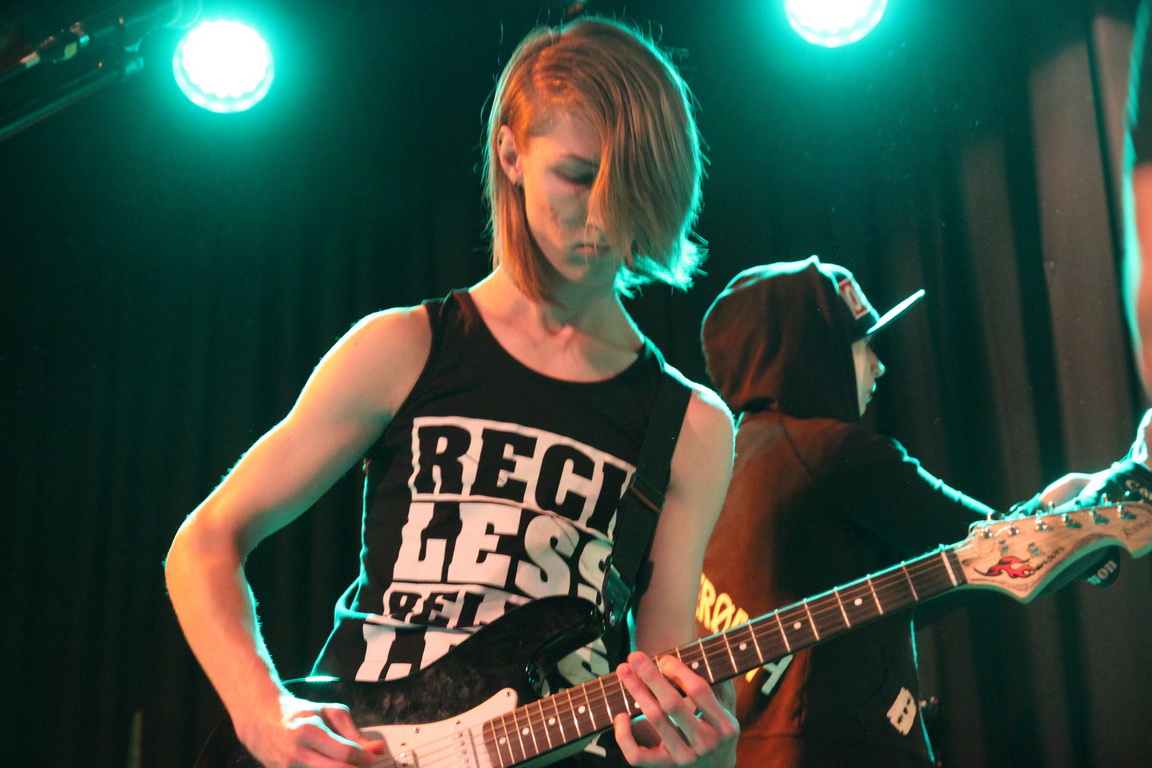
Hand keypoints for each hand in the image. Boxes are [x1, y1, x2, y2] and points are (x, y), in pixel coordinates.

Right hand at [236, 694, 385, 767]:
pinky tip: (328, 763)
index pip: (344, 753)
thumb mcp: (329, 713)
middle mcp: (296, 753)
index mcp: (309, 731)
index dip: (364, 758)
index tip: (372, 758)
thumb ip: (354, 733)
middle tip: (363, 764)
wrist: (260, 720)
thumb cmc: (299, 714)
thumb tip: (378, 749)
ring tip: (345, 762)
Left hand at [613, 651, 738, 767]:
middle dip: (650, 676)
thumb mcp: (729, 709)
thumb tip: (704, 649)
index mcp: (724, 725)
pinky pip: (637, 755)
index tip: (663, 659)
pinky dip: (624, 736)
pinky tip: (620, 716)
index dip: (678, 671)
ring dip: (636, 692)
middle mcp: (705, 742)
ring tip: (624, 671)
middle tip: (634, 656)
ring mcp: (684, 758)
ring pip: (655, 721)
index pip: (699, 690)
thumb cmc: (719, 732)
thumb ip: (720, 682)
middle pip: (672, 704)